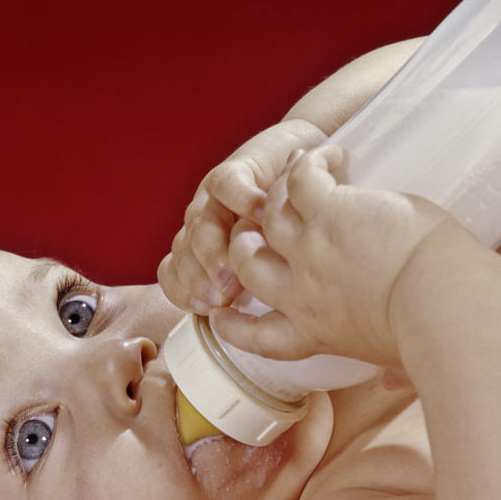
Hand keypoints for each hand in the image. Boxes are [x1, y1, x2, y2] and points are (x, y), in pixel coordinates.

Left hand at [158, 118, 325, 313]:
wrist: (322, 167)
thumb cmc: (305, 228)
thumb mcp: (284, 266)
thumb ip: (267, 293)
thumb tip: (270, 332)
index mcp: (206, 257)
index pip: (177, 280)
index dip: (187, 296)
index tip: (211, 315)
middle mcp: (205, 228)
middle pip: (185, 256)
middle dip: (201, 280)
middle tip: (226, 298)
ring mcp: (216, 199)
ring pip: (199, 225)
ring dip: (216, 249)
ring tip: (241, 265)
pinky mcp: (237, 167)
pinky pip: (227, 184)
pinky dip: (241, 198)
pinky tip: (262, 212)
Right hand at [210, 145, 465, 367]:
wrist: (439, 305)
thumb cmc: (429, 338)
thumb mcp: (395, 361)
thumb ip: (390, 374)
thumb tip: (393, 387)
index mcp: (313, 333)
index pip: (254, 334)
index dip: (230, 323)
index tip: (219, 314)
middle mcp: (301, 293)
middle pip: (246, 264)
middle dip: (245, 244)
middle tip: (258, 227)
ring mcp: (310, 249)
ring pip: (267, 215)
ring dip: (278, 194)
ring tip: (299, 176)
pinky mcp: (330, 211)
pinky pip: (299, 179)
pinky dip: (309, 163)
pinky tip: (330, 153)